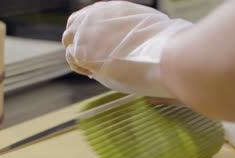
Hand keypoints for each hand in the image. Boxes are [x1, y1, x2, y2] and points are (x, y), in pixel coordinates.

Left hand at [62, 1, 191, 97]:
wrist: (166, 55)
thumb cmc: (164, 46)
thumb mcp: (148, 27)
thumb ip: (131, 28)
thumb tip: (133, 37)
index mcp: (112, 8)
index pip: (91, 17)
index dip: (93, 33)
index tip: (102, 46)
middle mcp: (96, 16)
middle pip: (74, 25)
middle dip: (80, 41)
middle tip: (92, 59)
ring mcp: (87, 33)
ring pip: (68, 41)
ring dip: (78, 54)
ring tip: (93, 68)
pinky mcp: (84, 52)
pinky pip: (72, 58)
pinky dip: (79, 66)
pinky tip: (92, 73)